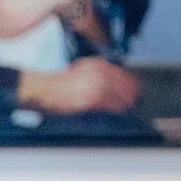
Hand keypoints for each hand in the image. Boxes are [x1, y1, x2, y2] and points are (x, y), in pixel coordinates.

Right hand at [17, 59, 140, 114]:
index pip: (125, 75)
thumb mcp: (81, 70)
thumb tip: (115, 85)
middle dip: (133, 97)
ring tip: (127, 111)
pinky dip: (117, 112)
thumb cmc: (59, 84)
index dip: (133, 86)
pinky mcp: (93, 99)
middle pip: (129, 86)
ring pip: (123, 98)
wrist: (44, 89)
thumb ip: (99, 74)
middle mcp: (102, 73)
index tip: (136, 93)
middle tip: (134, 104)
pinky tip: (117, 115)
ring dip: (126, 106)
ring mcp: (99, 85)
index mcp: (99, 64)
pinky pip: (112, 107)